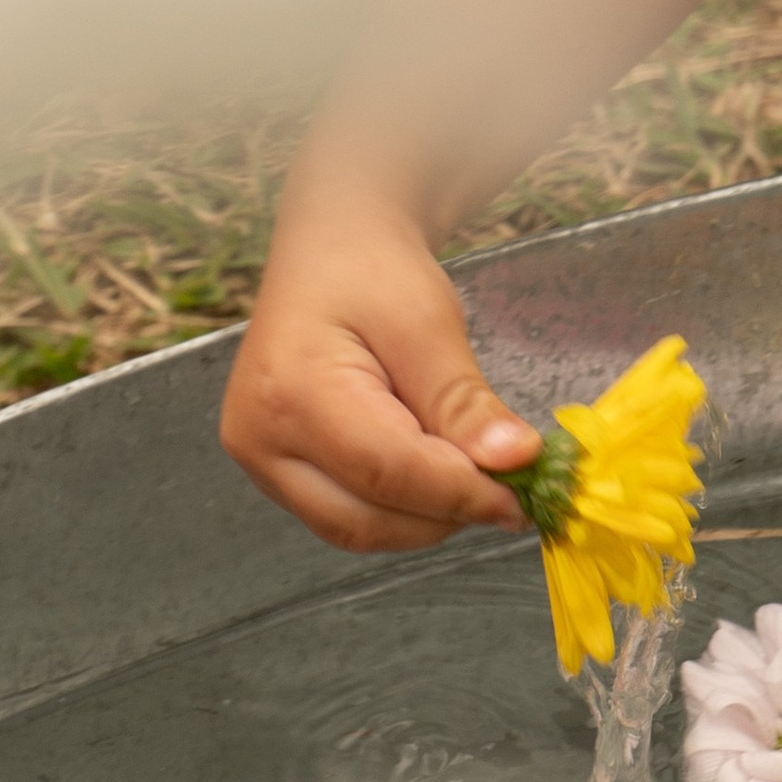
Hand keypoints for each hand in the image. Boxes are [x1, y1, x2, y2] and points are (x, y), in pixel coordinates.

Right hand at [221, 176, 541, 551]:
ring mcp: (261, 462)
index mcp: (291, 392)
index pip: (388, 471)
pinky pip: (346, 514)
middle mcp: (259, 439)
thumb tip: (514, 463)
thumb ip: (464, 402)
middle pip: (366, 516)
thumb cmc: (372, 272)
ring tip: (473, 473)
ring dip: (425, 517)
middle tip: (508, 488)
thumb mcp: (428, 322)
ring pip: (356, 528)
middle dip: (445, 512)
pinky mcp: (277, 473)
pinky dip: (401, 510)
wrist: (330, 253)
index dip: (462, 492)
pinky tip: (436, 475)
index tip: (522, 493)